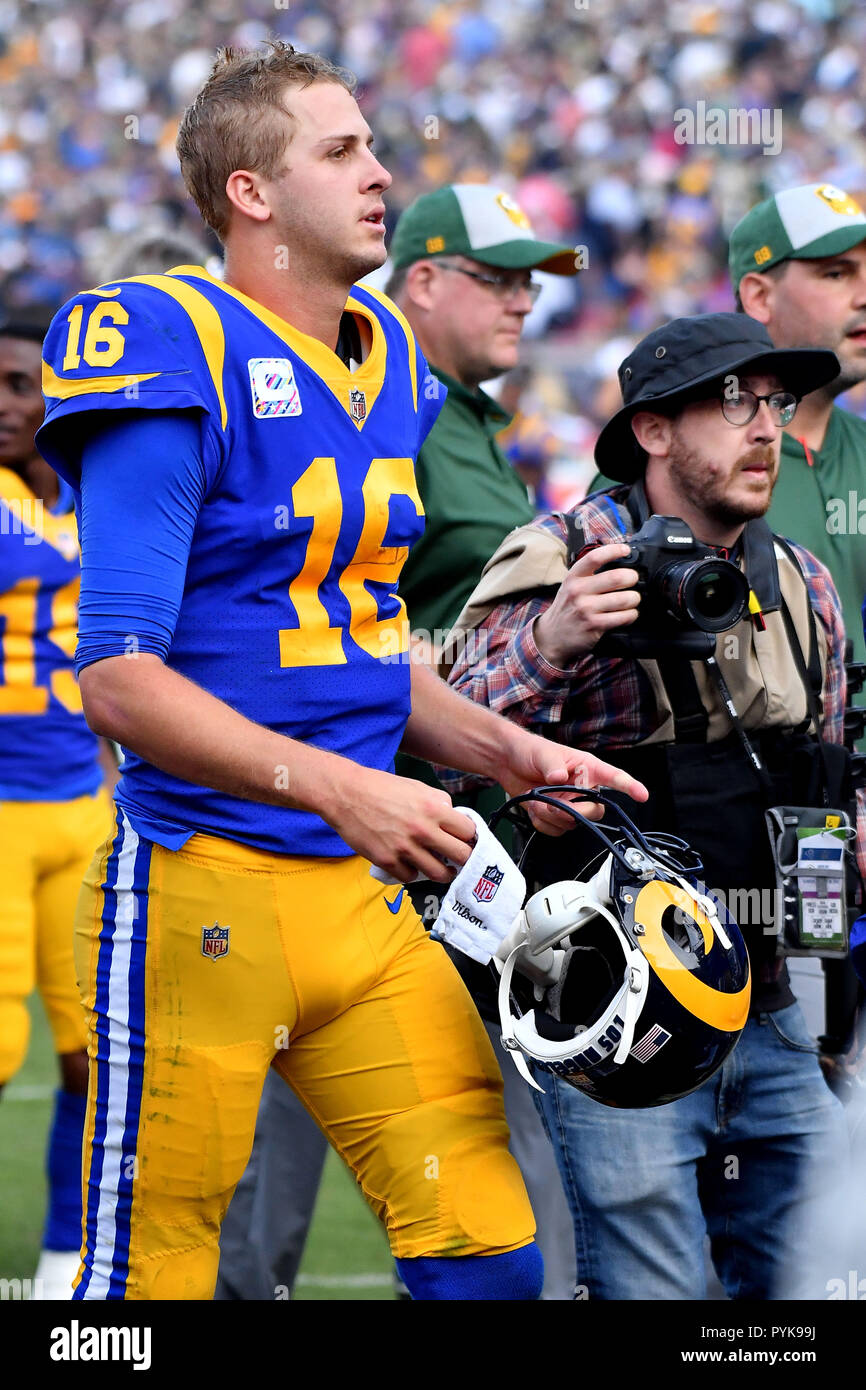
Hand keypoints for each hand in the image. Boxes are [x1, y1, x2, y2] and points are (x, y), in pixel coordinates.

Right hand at [322, 763, 476, 882]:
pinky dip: (413, 872)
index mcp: (433, 808)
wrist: (346, 794)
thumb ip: (439, 802)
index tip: (466, 841)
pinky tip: (410, 864)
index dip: (469, 837)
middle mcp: (423, 830)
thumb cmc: (381, 787)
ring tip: (440, 868)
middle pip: (461, 856)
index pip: (469, 832)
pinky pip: (411, 877)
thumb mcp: (417, 786)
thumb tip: (454, 819)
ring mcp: (405, 848)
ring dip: (442, 872)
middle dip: (463, 859)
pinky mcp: (387, 860)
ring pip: (439, 873)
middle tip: (459, 859)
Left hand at [496, 732, 647, 835]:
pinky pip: (556, 830)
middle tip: (551, 803)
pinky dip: (541, 823)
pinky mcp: (555, 815)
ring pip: (573, 823)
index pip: (614, 777)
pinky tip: (533, 807)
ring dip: (551, 816)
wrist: (507, 762)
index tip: (641, 795)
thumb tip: (558, 776)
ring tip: (536, 800)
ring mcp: (569, 803)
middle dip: (573, 812)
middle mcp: (582, 788)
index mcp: (587, 768)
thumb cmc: (530, 751)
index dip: (629, 786)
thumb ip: (552, 765)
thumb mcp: (542, 754)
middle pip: (594, 811)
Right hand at [533, 542, 639, 667]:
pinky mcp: (595, 626)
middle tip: (633, 580)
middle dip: (632, 577)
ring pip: (624, 599)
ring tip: (632, 599)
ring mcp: (586, 609)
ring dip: (634, 598)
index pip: (595, 557)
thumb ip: (589, 574)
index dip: (614, 550)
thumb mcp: (570, 586)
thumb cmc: (567, 608)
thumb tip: (618, 563)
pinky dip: (632, 614)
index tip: (625, 550)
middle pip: (616, 577)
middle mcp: (578, 591)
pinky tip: (628, 613)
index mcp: (573, 577)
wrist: (552, 636)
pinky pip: (623, 617)